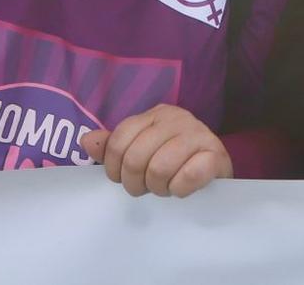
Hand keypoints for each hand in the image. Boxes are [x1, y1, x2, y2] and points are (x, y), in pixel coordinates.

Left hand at [79, 104, 230, 197]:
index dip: (114, 168)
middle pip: (135, 157)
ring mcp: (199, 134)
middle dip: (136, 182)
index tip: (122, 179)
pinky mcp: (217, 155)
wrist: (217, 171)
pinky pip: (188, 176)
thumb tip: (86, 141)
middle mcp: (177, 118)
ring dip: (159, 188)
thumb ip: (114, 147)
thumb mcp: (143, 150)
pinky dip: (179, 189)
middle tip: (146, 189)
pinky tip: (181, 189)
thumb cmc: (176, 162)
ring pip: (159, 168)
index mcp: (155, 114)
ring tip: (165, 188)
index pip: (118, 141)